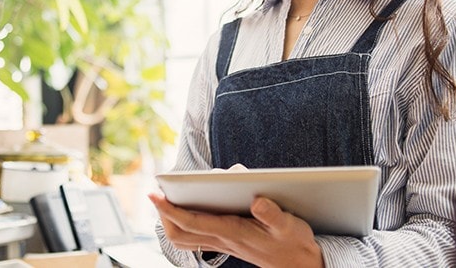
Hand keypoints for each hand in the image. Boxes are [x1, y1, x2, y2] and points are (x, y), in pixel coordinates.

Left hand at [149, 193, 323, 267]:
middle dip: (164, 215)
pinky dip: (185, 225)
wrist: (301, 264)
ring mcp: (223, 243)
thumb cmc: (294, 242)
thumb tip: (256, 200)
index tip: (155, 194)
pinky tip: (187, 210)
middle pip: (180, 234)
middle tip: (158, 195)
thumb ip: (273, 214)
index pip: (192, 222)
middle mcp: (224, 239)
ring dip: (171, 221)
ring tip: (166, 200)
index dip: (170, 209)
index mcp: (233, 232)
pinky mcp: (227, 243)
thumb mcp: (289, 226)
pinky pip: (196, 238)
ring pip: (185, 239)